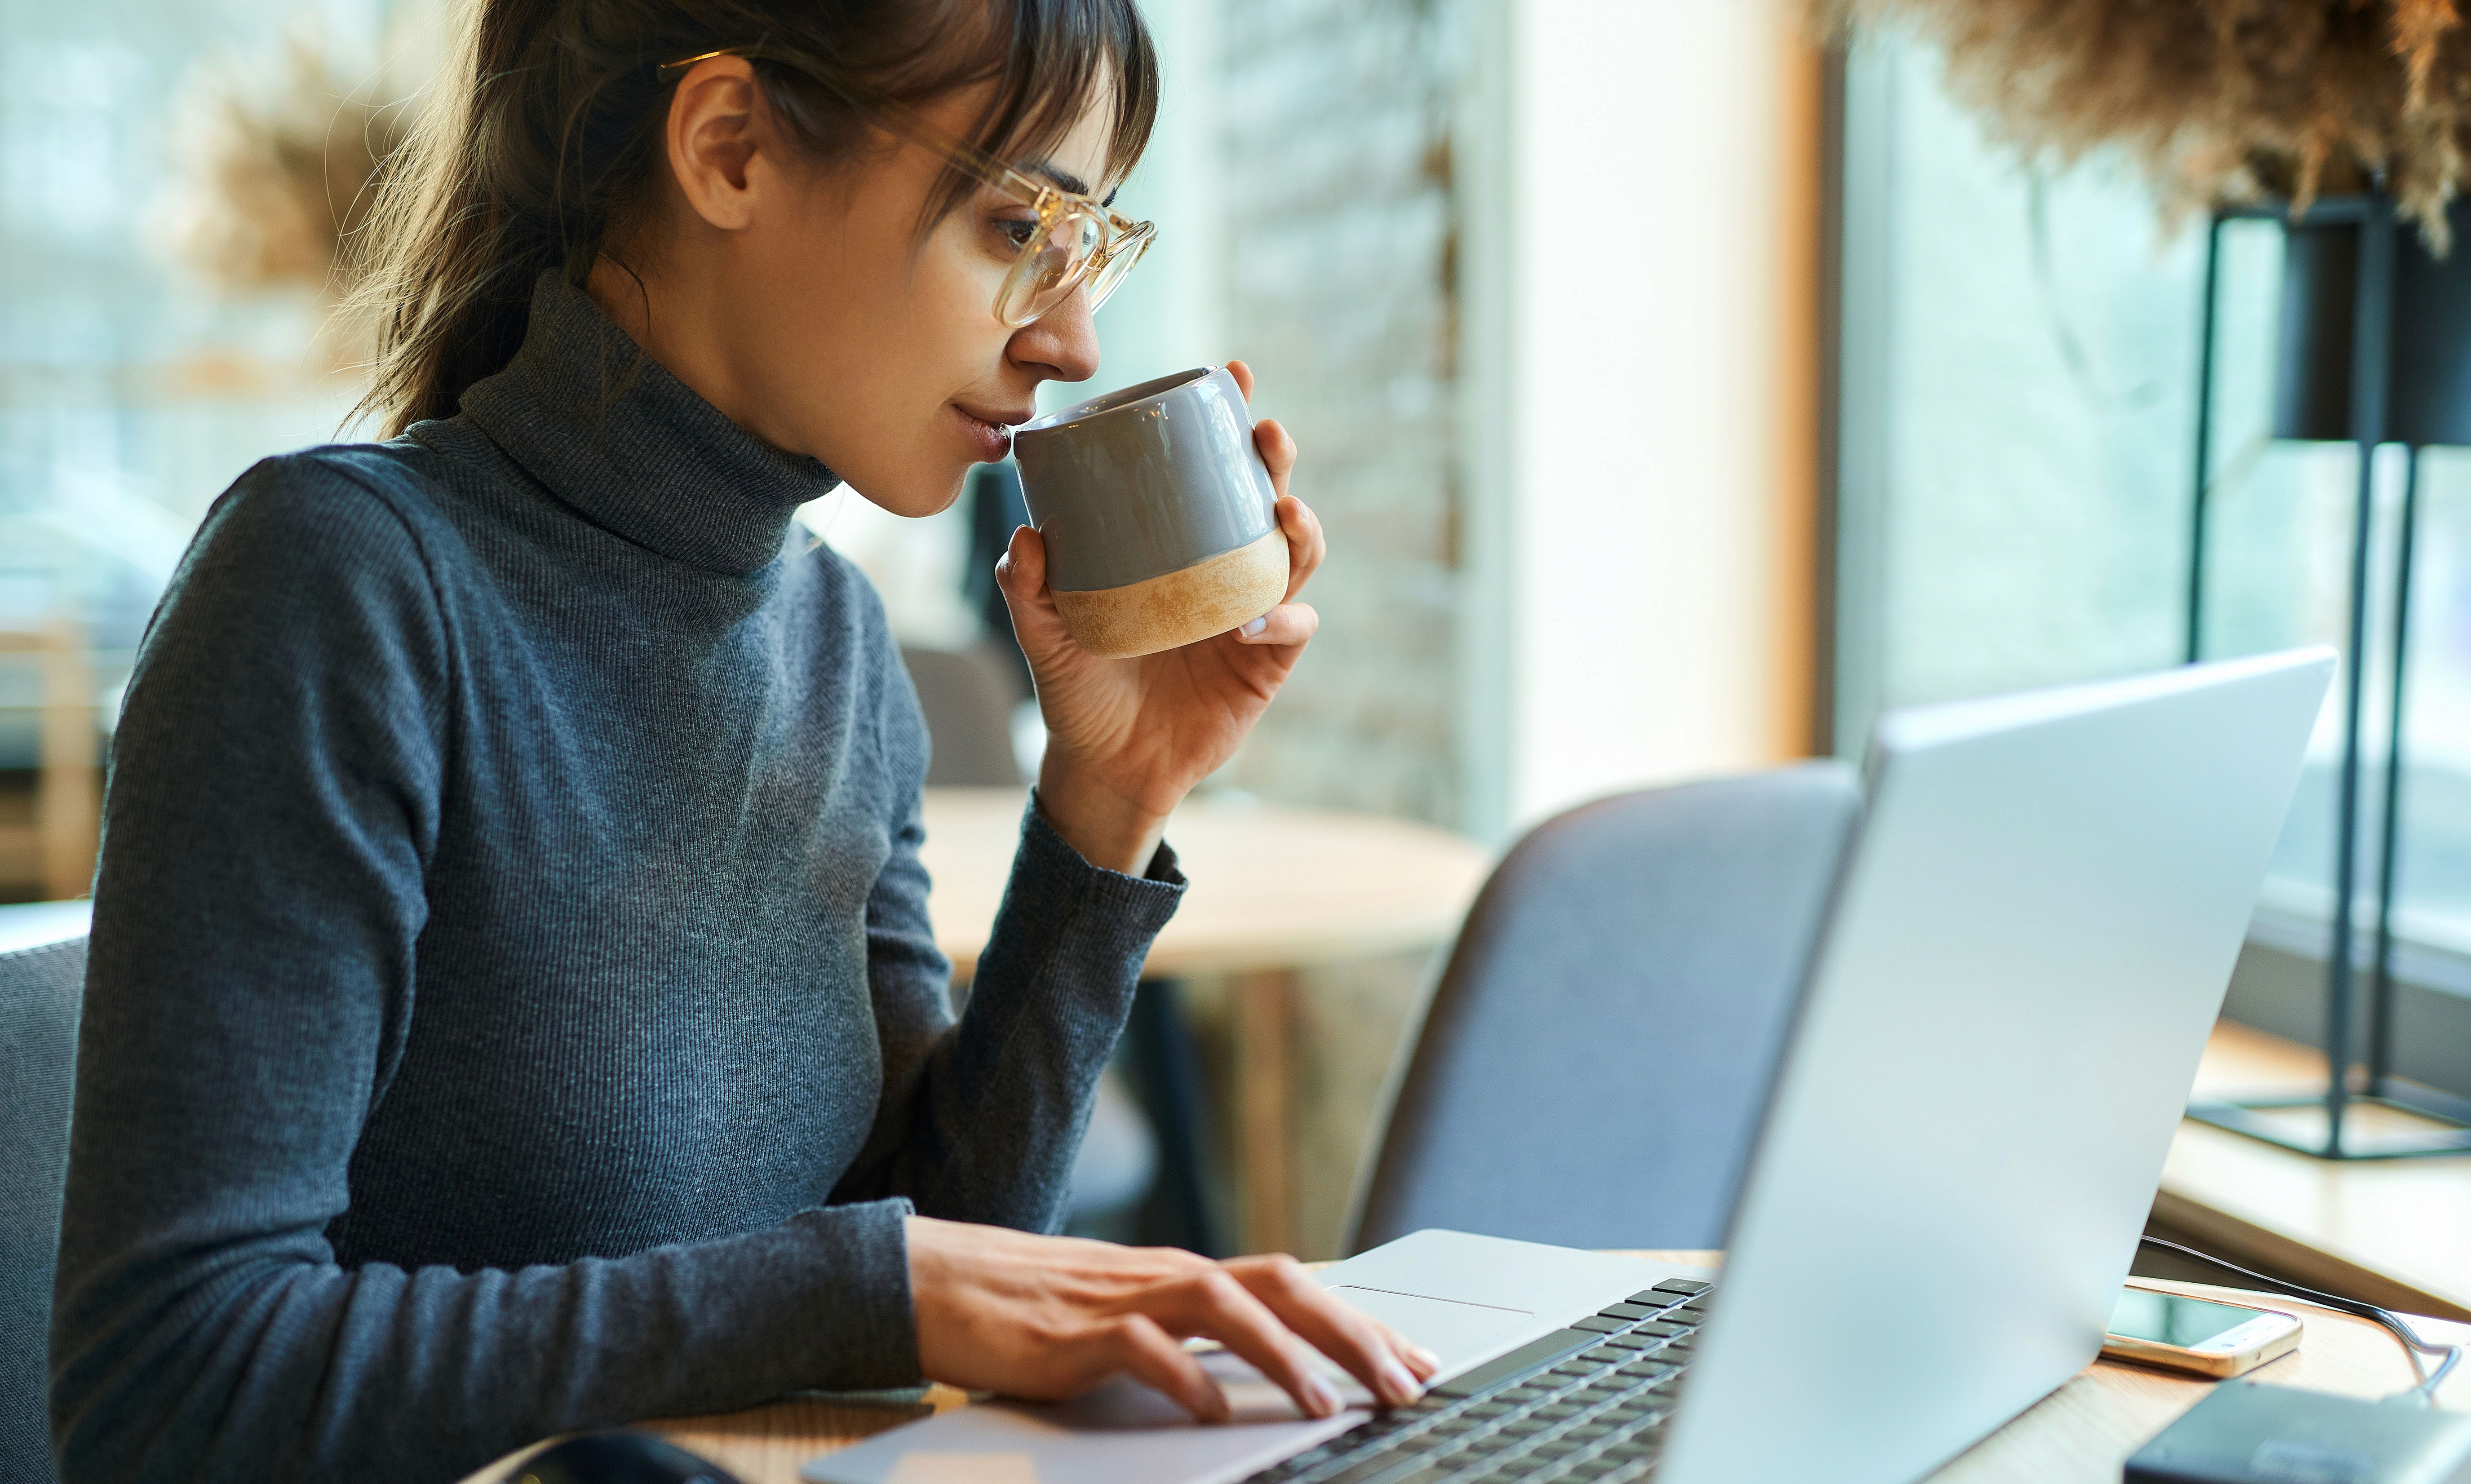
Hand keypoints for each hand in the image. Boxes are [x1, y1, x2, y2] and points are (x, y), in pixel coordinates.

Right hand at [905, 1216, 1439, 1419]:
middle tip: (1406, 1385)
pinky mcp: (1075, 1332)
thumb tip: (1266, 1365)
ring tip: (1328, 1404)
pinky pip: (1141, 1348)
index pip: (1295, 1287)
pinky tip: (1213, 1413)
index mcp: (1187, 1275)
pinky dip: (1183, 1378)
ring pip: (1224, 1306)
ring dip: (1284, 1355)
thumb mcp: (1132, 1318)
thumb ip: (1192, 1335)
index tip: (1419, 1361)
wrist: (940, 1281)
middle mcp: (1168, 1276)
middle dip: (1352, 1334)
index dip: (1362, 1322)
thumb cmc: (1035, 1308)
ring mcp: (1123, 1297)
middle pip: (1281, 1284)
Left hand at [996, 359, 1325, 872]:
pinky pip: (1292, 629)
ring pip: (1297, 556)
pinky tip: (1252, 621)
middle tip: (1266, 434)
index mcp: (1178, 548)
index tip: (1232, 376)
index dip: (1229, 423)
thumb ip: (1029, 590)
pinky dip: (1281, 619)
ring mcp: (1251, 614)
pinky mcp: (1265, 665)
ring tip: (1282, 511)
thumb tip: (1026, 535)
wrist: (1105, 767)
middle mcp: (1222, 571)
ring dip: (1301, 528)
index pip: (1211, 473)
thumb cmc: (1079, 690)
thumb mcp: (1044, 637)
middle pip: (1267, 499)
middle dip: (1275, 461)